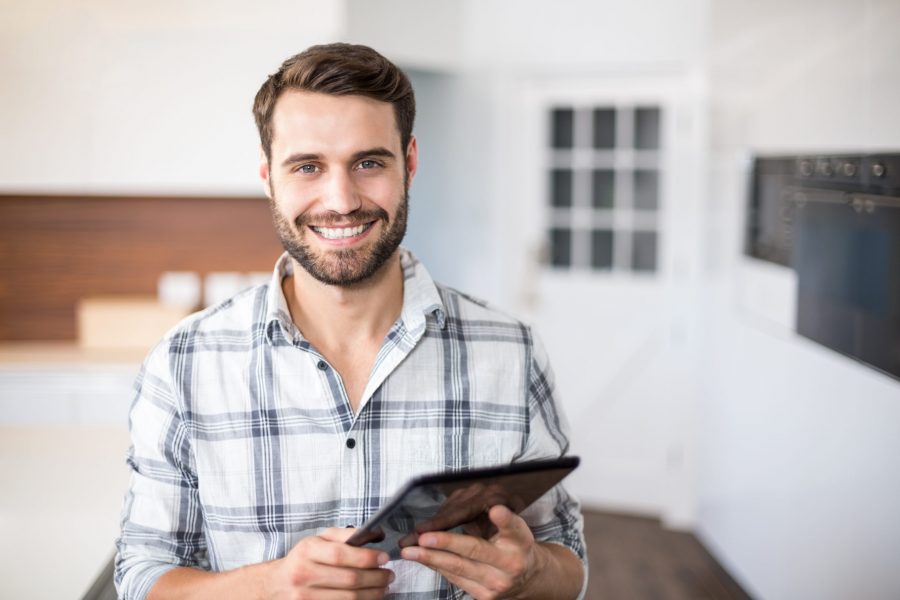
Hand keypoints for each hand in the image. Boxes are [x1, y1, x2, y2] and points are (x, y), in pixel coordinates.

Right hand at [265, 527, 393, 598]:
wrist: (276, 585)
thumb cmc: (304, 559)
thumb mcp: (319, 540)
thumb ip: (345, 534)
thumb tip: (375, 533)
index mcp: (307, 550)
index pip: (341, 555)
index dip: (367, 557)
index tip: (384, 558)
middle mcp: (303, 574)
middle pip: (349, 579)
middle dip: (376, 577)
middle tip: (389, 575)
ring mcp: (304, 597)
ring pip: (348, 599)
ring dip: (373, 593)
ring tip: (384, 587)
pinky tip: (370, 597)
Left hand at [399, 505, 545, 598]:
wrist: (529, 578)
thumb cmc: (515, 545)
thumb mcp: (514, 528)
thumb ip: (500, 517)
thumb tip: (481, 504)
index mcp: (520, 541)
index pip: (513, 528)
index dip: (504, 519)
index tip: (494, 509)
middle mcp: (510, 564)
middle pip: (475, 551)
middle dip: (446, 543)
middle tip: (423, 537)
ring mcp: (496, 584)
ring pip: (459, 568)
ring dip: (431, 558)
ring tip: (410, 551)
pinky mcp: (484, 597)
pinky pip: (455, 579)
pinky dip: (436, 566)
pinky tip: (421, 558)